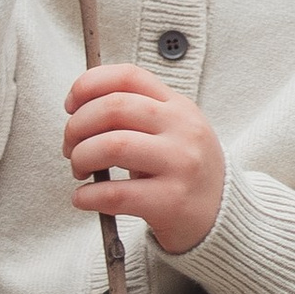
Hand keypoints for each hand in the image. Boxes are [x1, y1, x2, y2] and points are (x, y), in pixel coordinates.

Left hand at [64, 67, 225, 255]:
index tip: (70, 105)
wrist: (224, 217)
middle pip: (113, 108)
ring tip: (80, 170)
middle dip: (77, 126)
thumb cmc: (185, 172)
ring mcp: (180, 164)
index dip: (88, 85)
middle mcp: (182, 129)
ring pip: (112, 146)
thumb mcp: (173, 131)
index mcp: (178, 106)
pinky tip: (83, 198)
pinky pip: (116, 193)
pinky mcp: (172, 201)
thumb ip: (136, 114)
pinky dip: (88, 196)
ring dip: (81, 157)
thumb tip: (79, 110)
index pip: (128, 76)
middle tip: (70, 146)